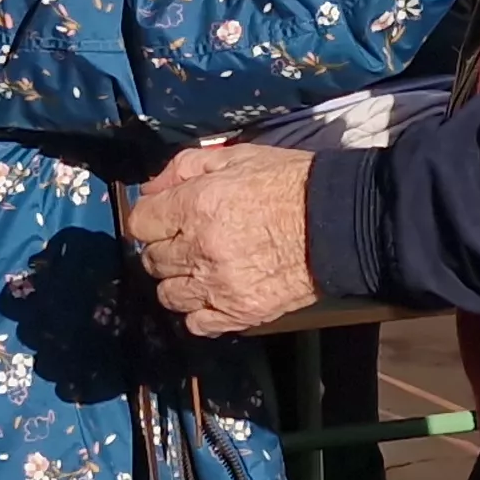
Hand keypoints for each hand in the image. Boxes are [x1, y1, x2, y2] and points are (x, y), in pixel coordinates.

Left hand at [129, 145, 323, 336]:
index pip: (140, 223)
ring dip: (179, 281)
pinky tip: (213, 295)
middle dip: (164, 248)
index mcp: (197, 205)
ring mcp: (219, 286)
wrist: (339, 223)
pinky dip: (199, 311)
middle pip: (152, 260)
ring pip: (168, 295)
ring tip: (200, 269)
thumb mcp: (237, 156)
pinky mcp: (240, 313)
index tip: (164, 218)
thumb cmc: (289, 183)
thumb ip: (184, 167)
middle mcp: (200, 249)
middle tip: (188, 240)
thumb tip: (149, 189)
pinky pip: (197, 323)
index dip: (151, 218)